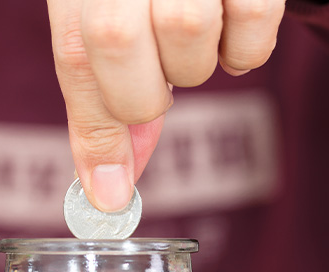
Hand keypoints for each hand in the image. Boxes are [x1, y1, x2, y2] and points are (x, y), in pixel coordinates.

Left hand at [47, 0, 285, 210]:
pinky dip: (247, 46)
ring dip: (195, 62)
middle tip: (160, 80)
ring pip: (187, 34)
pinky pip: (254, 23)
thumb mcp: (109, 18)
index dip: (94, 133)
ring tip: (196, 28)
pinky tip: (236, 20)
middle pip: (117, 46)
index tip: (109, 196)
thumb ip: (106, 94)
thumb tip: (112, 184)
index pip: (73, 56)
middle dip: (143, 93)